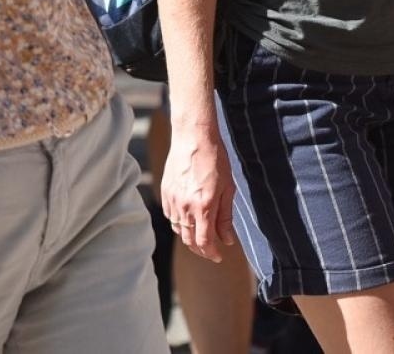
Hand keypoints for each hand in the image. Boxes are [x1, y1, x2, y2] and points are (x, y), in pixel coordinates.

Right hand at [160, 123, 238, 261]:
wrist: (193, 137)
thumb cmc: (215, 159)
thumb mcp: (228, 188)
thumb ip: (225, 217)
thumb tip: (227, 240)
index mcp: (204, 207)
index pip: (204, 242)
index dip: (211, 253)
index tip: (218, 256)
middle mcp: (185, 207)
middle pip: (189, 240)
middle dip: (200, 249)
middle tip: (210, 250)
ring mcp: (173, 200)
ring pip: (178, 229)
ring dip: (189, 237)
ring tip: (200, 236)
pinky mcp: (165, 193)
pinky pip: (170, 217)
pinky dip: (179, 223)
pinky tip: (188, 220)